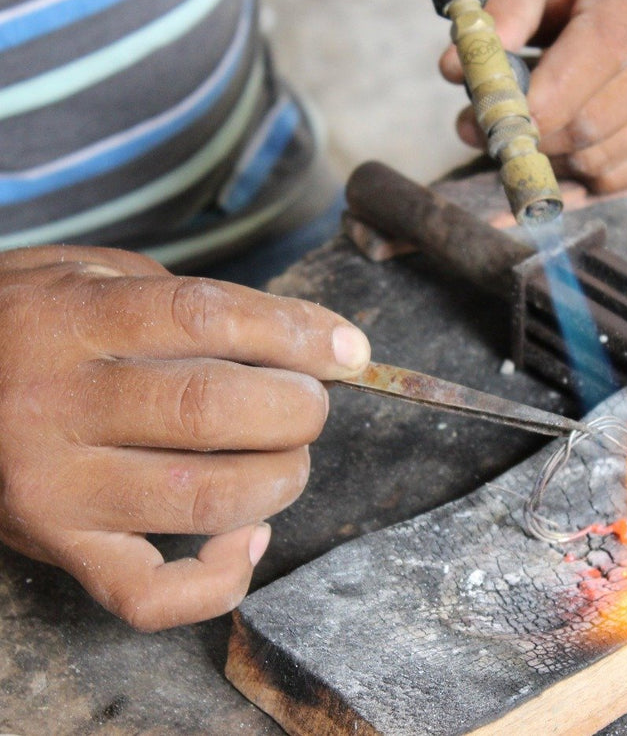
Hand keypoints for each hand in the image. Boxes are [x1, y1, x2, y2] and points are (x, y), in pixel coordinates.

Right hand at [0, 246, 369, 629]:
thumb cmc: (34, 320)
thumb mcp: (96, 275)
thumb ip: (191, 302)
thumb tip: (308, 342)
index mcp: (69, 321)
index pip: (204, 318)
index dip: (294, 332)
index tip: (346, 347)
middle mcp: (55, 406)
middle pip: (210, 412)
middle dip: (295, 408)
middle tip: (310, 400)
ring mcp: (54, 488)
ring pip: (201, 500)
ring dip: (279, 479)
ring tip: (288, 455)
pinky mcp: (58, 550)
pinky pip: (150, 596)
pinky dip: (222, 578)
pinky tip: (249, 535)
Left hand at [440, 0, 626, 191]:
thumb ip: (495, 7)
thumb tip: (460, 70)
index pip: (604, 52)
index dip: (545, 100)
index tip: (493, 120)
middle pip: (599, 120)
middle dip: (531, 136)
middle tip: (482, 125)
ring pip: (605, 159)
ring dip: (548, 157)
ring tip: (524, 121)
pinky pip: (622, 178)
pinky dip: (578, 173)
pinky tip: (561, 137)